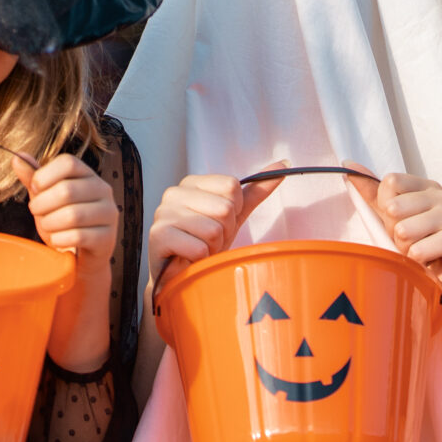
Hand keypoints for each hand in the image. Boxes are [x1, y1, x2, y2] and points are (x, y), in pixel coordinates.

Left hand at [22, 153, 116, 272]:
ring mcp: (109, 213)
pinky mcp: (108, 237)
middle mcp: (103, 190)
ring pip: (73, 215)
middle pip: (67, 190)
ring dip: (50, 223)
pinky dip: (60, 240)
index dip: (45, 175)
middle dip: (42, 204)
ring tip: (46, 227)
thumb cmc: (62, 222)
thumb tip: (17, 158)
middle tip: (36, 211)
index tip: (35, 189)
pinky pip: (78, 237)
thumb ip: (34, 179)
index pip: (68, 163)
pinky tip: (57, 240)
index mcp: (87, 174)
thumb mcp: (45, 198)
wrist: (81, 254)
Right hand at [147, 167, 282, 277]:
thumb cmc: (205, 244)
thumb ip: (255, 191)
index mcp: (192, 183)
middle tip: (208, 241)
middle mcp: (174, 193)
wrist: (181, 277)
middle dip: (224, 232)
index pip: (232, 187)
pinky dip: (201, 260)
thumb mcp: (234, 216)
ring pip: (213, 230)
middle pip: (225, 208)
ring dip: (213, 248)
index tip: (220, 223)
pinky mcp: (158, 235)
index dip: (234, 212)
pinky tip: (189, 260)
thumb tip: (283, 164)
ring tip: (199, 251)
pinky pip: (199, 248)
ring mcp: (163, 213)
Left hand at [372, 170, 441, 293]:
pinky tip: (432, 262)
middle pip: (394, 208)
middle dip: (396, 233)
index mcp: (427, 187)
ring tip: (422, 253)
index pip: (390, 183)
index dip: (385, 208)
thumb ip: (372, 192)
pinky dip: (419, 263)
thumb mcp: (391, 218)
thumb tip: (347, 166)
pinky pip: (418, 250)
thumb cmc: (418, 247)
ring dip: (406, 249)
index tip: (399, 222)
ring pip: (404, 231)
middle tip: (412, 242)